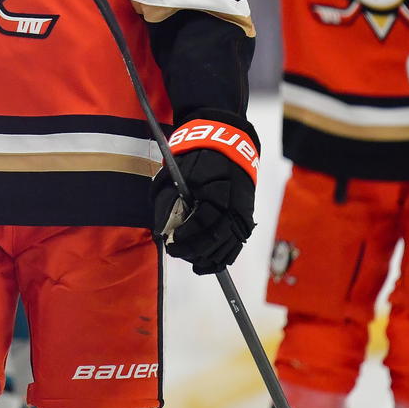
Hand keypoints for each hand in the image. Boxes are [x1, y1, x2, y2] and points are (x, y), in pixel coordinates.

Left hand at [150, 111, 258, 274]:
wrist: (229, 143)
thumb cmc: (198, 156)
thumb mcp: (180, 173)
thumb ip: (169, 201)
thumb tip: (161, 231)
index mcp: (218, 191)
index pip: (202, 222)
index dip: (186, 237)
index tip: (171, 242)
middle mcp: (234, 204)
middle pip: (216, 239)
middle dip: (194, 250)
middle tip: (175, 252)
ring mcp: (243, 213)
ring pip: (228, 246)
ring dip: (208, 257)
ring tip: (190, 260)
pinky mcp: (246, 218)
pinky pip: (237, 245)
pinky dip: (223, 257)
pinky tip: (208, 264)